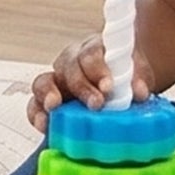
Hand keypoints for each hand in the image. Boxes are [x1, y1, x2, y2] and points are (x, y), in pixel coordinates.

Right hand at [28, 29, 154, 125]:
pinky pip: (35, 104)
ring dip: (48, 96)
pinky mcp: (47, 100)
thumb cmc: (126, 75)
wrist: (118, 80)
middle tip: (95, 104)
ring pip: (44, 82)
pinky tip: (44, 125)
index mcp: (93, 50)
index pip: (92, 55)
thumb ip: (137, 80)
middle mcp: (71, 62)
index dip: (98, 70)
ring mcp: (56, 80)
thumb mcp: (136, 73)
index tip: (108, 86)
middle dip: (81, 87)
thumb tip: (139, 93)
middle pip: (69, 68)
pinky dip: (37, 114)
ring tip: (54, 109)